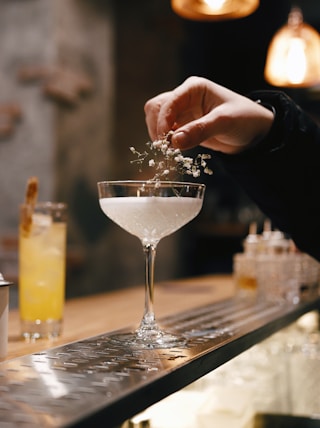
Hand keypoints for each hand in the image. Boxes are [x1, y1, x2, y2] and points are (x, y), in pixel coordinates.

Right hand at [144, 76, 273, 154]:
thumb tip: (175, 141)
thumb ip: (199, 130)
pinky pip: (167, 132)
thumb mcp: (224, 123)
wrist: (255, 132)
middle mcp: (185, 97)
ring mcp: (183, 112)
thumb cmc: (245, 119)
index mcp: (194, 88)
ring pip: (157, 119)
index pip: (168, 102)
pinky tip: (175, 150)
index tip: (166, 141)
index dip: (163, 122)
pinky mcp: (184, 126)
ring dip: (159, 135)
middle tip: (166, 147)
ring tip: (171, 150)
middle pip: (156, 108)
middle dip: (157, 127)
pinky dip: (166, 141)